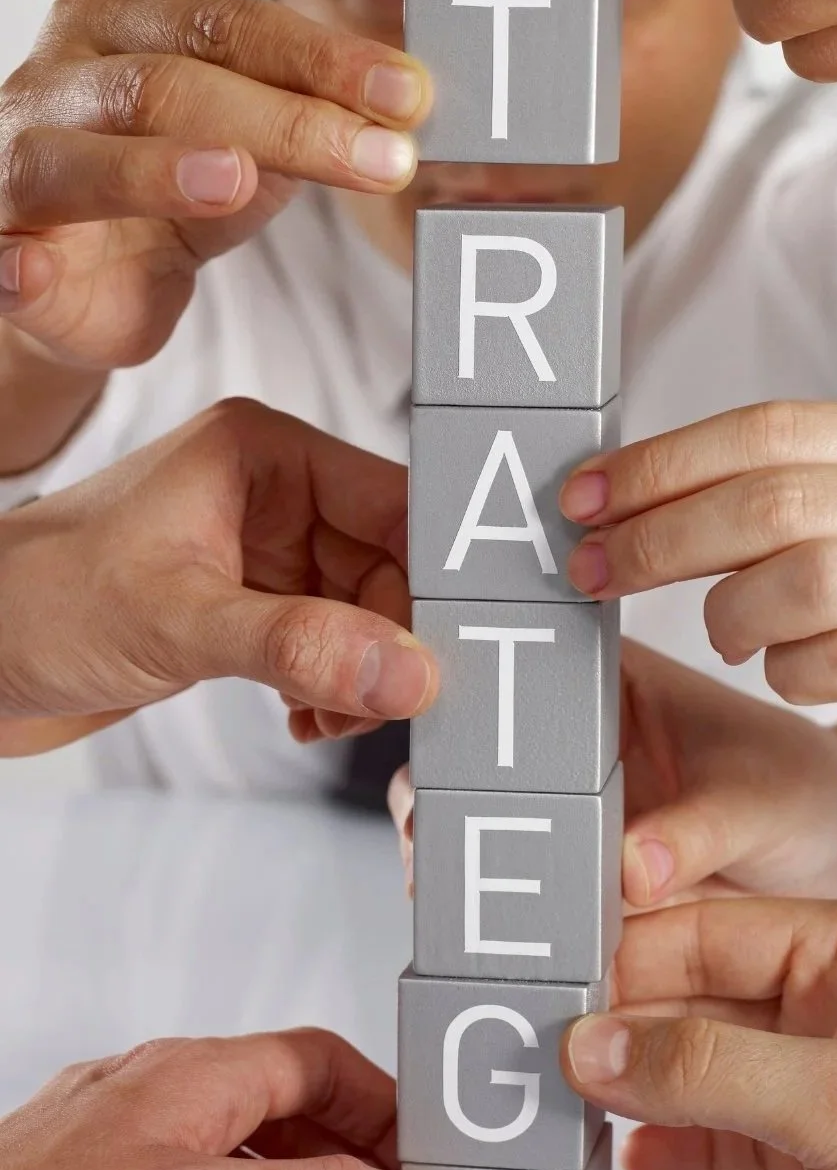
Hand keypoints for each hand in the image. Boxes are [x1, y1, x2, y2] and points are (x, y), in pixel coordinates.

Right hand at [0, 0, 429, 468]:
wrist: (68, 283)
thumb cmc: (163, 194)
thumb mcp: (248, 150)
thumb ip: (308, 125)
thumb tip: (408, 112)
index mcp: (122, 24)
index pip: (229, 25)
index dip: (322, 58)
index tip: (410, 94)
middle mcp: (58, 78)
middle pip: (168, 84)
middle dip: (285, 121)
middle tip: (383, 159)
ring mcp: (10, 162)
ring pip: (72, 158)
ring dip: (153, 170)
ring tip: (235, 182)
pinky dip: (16, 266)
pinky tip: (39, 273)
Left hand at [0, 396, 437, 753]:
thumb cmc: (41, 603)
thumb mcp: (178, 622)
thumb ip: (298, 644)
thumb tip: (408, 670)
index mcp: (261, 453)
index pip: (391, 500)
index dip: (433, 570)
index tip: (462, 639)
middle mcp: (270, 493)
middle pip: (388, 564)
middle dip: (393, 639)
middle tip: (388, 702)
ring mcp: (261, 552)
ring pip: (363, 612)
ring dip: (361, 672)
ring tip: (329, 716)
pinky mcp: (247, 605)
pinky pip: (326, 642)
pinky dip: (329, 685)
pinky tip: (301, 715)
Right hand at [387, 640, 836, 910]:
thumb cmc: (813, 795)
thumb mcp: (763, 803)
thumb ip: (699, 830)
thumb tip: (633, 868)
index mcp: (609, 680)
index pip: (514, 678)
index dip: (469, 715)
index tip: (447, 764)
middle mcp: (573, 743)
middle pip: (476, 764)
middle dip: (447, 808)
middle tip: (434, 855)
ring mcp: (567, 815)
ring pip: (486, 837)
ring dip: (470, 875)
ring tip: (464, 916)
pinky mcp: (577, 882)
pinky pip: (525, 899)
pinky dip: (510, 927)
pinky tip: (501, 958)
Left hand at [562, 401, 836, 819]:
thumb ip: (814, 489)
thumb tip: (655, 490)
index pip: (770, 429)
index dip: (660, 462)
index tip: (583, 497)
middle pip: (773, 499)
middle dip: (658, 536)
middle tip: (592, 570)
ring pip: (804, 577)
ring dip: (729, 611)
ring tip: (726, 633)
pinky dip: (793, 670)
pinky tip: (793, 672)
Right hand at [563, 896, 836, 1169]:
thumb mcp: (836, 1098)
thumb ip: (707, 1067)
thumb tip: (598, 1045)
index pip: (717, 930)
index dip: (633, 962)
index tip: (561, 995)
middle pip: (708, 995)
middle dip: (632, 1030)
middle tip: (551, 1058)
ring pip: (717, 1061)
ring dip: (651, 1088)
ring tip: (581, 1112)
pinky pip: (742, 1120)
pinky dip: (691, 1138)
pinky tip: (644, 1157)